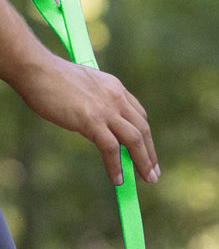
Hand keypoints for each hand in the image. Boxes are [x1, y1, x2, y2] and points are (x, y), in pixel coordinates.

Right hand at [14, 53, 159, 184]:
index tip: (147, 151)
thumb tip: (98, 126)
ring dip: (143, 163)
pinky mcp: (92, 121)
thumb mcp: (85, 87)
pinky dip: (116, 166)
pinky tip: (118, 180)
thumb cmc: (51, 77)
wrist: (35, 68)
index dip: (145, 136)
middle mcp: (116, 98)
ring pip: (134, 140)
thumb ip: (97, 103)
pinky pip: (111, 149)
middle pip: (142, 130)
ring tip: (147, 179)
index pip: (139, 115)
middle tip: (153, 173)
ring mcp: (106, 110)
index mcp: (115, 88)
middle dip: (150, 154)